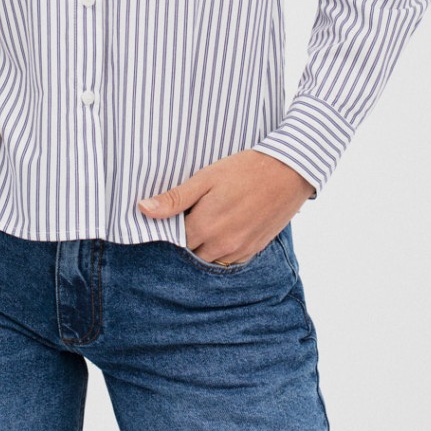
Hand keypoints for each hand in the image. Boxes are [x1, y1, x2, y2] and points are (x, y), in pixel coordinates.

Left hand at [137, 150, 314, 263]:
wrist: (288, 173)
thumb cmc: (244, 170)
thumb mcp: (205, 178)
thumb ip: (175, 198)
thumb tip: (142, 209)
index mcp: (203, 227)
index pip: (174, 240)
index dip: (172, 227)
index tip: (177, 213)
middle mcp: (220, 245)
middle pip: (191, 251)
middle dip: (188, 237)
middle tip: (194, 214)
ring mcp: (238, 251)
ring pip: (210, 258)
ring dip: (205, 245)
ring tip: (212, 219)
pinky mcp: (253, 250)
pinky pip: (229, 260)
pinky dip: (223, 249)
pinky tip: (227, 228)